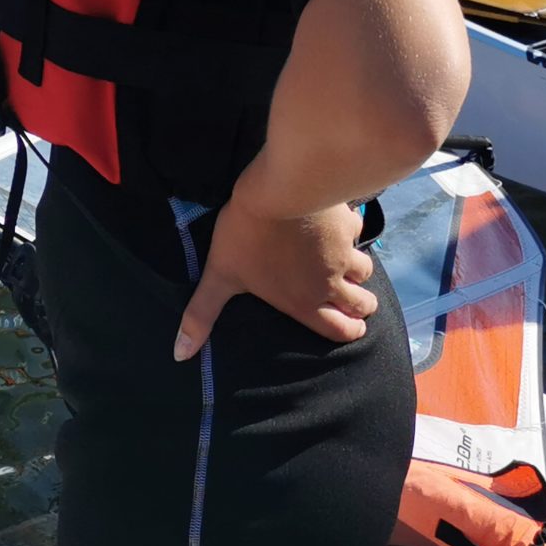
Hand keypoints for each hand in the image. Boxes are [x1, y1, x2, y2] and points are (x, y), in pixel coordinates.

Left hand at [173, 191, 375, 360]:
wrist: (278, 190)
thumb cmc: (247, 235)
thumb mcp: (220, 276)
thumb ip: (202, 315)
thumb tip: (181, 354)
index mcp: (304, 302)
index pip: (341, 331)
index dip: (351, 332)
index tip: (352, 327)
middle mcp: (331, 283)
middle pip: (363, 305)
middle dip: (360, 306)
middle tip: (352, 300)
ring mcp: (344, 253)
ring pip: (365, 271)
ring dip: (358, 271)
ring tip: (345, 263)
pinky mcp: (350, 224)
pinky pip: (358, 233)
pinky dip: (350, 232)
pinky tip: (337, 225)